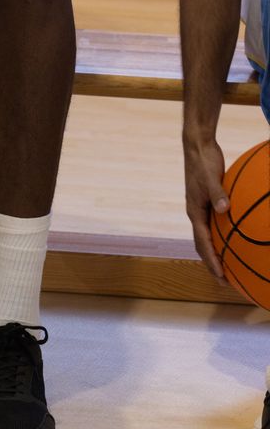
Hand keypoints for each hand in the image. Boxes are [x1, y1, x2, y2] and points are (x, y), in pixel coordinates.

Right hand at [183, 134, 228, 280]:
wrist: (196, 146)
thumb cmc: (203, 162)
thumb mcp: (210, 178)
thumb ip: (217, 194)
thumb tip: (225, 209)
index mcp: (194, 211)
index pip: (202, 243)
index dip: (211, 262)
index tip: (221, 277)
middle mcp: (196, 213)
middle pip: (202, 245)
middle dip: (212, 264)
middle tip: (225, 281)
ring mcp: (201, 208)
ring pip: (207, 237)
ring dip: (215, 253)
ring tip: (228, 266)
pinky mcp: (207, 202)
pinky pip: (213, 226)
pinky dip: (220, 237)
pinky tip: (233, 238)